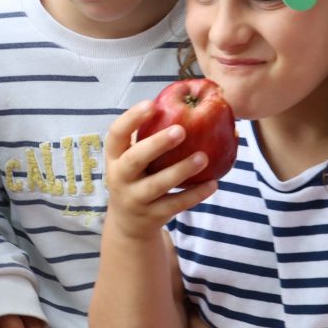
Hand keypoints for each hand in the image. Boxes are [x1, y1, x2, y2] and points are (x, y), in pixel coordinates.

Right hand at [103, 101, 219, 242]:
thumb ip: (150, 136)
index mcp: (115, 157)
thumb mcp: (132, 158)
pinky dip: (194, 194)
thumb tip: (188, 104)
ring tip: (203, 157)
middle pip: (134, 160)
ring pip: (157, 185)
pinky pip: (175, 204)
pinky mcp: (153, 216)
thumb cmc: (137, 176)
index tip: (152, 104)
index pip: (116, 134)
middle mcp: (120, 178)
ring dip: (180, 170)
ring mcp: (135, 199)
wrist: (129, 223)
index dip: (131, 118)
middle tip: (181, 130)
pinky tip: (212, 183)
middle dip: (156, 144)